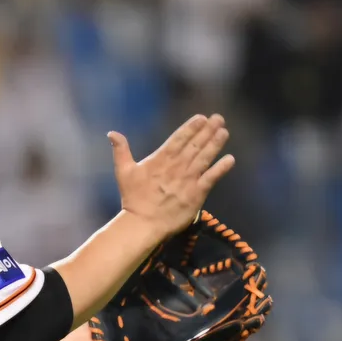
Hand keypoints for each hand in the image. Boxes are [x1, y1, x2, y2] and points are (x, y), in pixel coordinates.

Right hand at [109, 114, 233, 237]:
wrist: (143, 223)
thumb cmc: (133, 198)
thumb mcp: (123, 171)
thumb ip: (121, 150)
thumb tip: (111, 133)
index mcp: (161, 159)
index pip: (179, 139)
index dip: (191, 127)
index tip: (201, 117)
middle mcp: (177, 166)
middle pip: (195, 145)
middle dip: (208, 130)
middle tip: (218, 118)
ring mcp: (188, 179)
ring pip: (205, 157)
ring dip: (215, 143)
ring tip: (224, 131)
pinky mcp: (197, 194)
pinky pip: (211, 178)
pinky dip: (221, 168)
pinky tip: (230, 159)